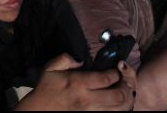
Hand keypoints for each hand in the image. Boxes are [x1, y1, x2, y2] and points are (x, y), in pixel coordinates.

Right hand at [17, 54, 135, 110]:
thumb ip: (65, 58)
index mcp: (78, 83)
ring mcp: (91, 112)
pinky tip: (117, 104)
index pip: (106, 78)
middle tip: (123, 81)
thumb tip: (81, 60)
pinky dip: (119, 109)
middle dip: (126, 86)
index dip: (115, 73)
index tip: (115, 70)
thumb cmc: (46, 88)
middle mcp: (87, 99)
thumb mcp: (50, 68)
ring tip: (124, 92)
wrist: (40, 110)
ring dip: (126, 100)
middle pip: (118, 95)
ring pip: (120, 108)